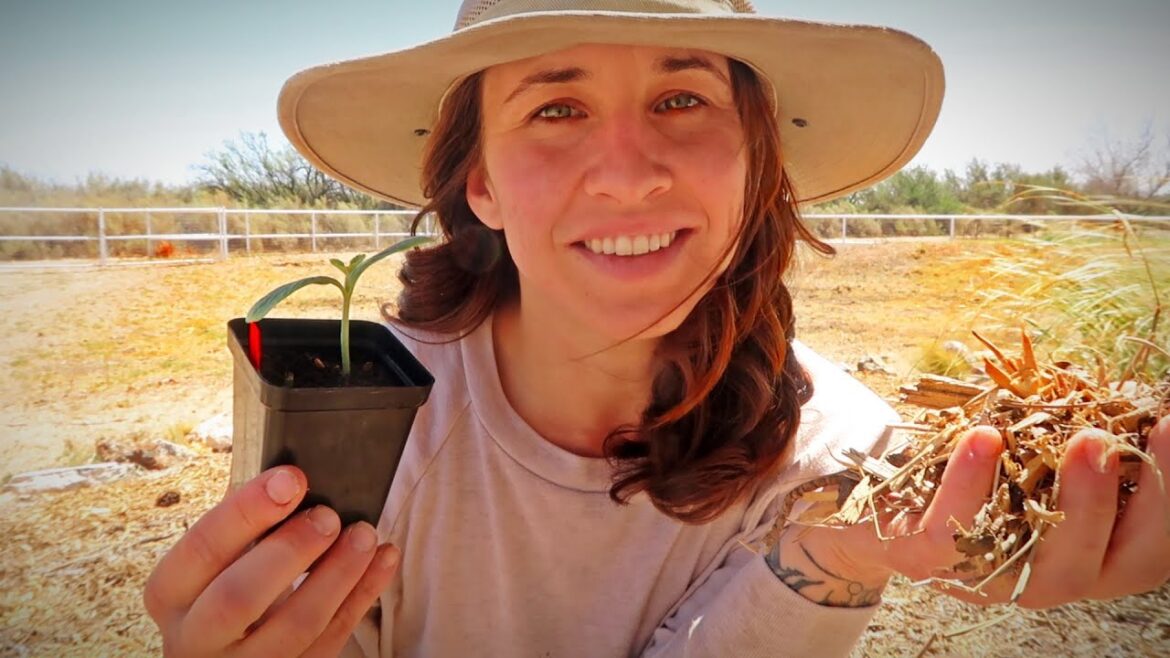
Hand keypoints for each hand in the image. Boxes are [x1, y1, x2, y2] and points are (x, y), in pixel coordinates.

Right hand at [143, 466, 400, 656]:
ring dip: (338, 574)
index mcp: (172, 595)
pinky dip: (363, 596)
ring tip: (364, 535)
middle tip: (328, 516)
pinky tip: (383, 558)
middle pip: (239, 597)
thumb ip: (242, 527)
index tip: (292, 478)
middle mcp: (197, 638)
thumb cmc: (223, 591)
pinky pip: (332, 640)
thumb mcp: (214, 564)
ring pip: (296, 625)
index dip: (246, 511)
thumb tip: (291, 478)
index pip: (201, 550)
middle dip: (290, 550)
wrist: (225, 656)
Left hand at [773, 416, 1169, 608]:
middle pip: (1119, 563)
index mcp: (1090, 552)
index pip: (1156, 544)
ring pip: (1051, 565)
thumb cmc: (972, 469)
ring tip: (1086, 441)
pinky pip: (954, 534)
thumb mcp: (1033, 451)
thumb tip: (1140, 392)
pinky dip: (971, 483)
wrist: (869, 501)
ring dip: (1079, 503)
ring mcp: (992, 578)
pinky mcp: (928, 563)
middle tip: (1133, 439)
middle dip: (1143, 504)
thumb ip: (1085, 438)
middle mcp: (1052, 577)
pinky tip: (985, 438)